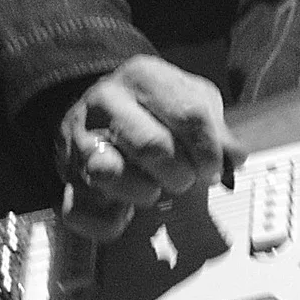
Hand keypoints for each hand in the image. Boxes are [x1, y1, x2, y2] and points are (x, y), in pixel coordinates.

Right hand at [53, 55, 231, 241]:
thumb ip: (215, 129)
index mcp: (143, 77)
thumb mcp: (190, 100)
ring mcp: (81, 138)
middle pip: (152, 147)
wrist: (101, 106)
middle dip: (180, 174)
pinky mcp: (66, 175)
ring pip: (109, 173)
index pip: (189, 114)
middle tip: (186, 180)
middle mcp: (106, 102)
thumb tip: (233, 159)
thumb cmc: (153, 108)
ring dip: (143, 192)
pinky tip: (125, 213)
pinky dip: (108, 222)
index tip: (212, 168)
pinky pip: (79, 211)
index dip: (209, 151)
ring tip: (153, 190)